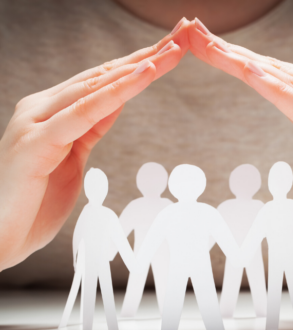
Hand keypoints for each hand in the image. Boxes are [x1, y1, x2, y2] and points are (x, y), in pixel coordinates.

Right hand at [0, 18, 189, 270]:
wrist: (1, 238)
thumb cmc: (35, 204)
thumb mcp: (71, 158)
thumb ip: (88, 128)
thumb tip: (112, 105)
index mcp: (52, 113)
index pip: (102, 83)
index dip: (137, 66)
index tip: (169, 52)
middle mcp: (42, 109)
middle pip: (103, 76)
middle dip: (145, 56)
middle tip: (182, 36)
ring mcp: (36, 122)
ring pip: (97, 87)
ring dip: (138, 67)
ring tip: (172, 49)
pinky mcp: (37, 142)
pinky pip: (85, 112)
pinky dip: (117, 93)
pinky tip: (143, 74)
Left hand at [189, 18, 292, 261]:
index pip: (273, 77)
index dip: (236, 59)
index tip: (201, 46)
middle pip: (274, 71)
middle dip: (231, 52)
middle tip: (191, 32)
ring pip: (289, 85)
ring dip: (247, 64)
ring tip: (213, 45)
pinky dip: (283, 94)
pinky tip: (257, 75)